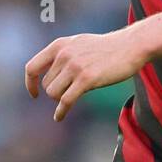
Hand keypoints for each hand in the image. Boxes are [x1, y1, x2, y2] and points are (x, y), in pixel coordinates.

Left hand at [24, 28, 148, 121]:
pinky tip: (59, 117)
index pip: (32, 67)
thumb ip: (63, 55)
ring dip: (61, 99)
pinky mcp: (87, 79)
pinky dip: (61, 112)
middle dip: (56, 92)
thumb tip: (49, 74)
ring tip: (73, 97)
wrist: (131, 46)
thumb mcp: (79, 44)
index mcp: (59, 45)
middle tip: (71, 92)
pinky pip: (66, 101)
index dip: (30, 84)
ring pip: (54, 93)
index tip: (35, 94)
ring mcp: (75, 66)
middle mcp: (64, 55)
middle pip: (47, 85)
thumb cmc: (107, 48)